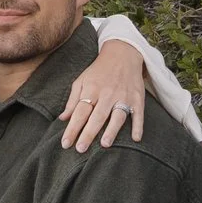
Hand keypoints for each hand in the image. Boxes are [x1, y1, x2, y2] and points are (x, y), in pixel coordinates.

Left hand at [59, 32, 147, 153]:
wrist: (122, 53)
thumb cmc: (99, 71)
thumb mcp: (82, 80)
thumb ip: (73, 100)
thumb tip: (63, 119)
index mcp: (91, 89)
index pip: (80, 112)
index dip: (72, 128)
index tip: (65, 144)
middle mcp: (107, 93)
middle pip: (97, 116)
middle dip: (88, 133)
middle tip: (80, 149)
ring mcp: (124, 96)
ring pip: (117, 115)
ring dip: (111, 130)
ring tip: (104, 144)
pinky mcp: (137, 98)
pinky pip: (138, 113)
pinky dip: (138, 126)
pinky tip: (135, 138)